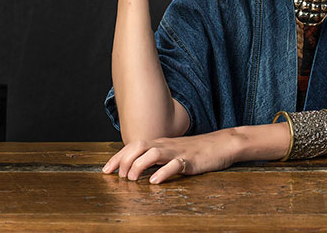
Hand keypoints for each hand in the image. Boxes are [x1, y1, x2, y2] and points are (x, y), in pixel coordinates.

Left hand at [102, 132, 238, 183]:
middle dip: (124, 160)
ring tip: (132, 179)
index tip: (105, 170)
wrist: (221, 145)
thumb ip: (156, 159)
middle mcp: (165, 145)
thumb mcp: (172, 153)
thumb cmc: (195, 151)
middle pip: (138, 146)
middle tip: (119, 176)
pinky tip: (155, 182)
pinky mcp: (191, 161)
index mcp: (159, 143)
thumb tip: (138, 169)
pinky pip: (176, 165)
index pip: (133, 146)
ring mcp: (177, 152)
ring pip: (154, 153)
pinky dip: (164, 173)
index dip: (117, 157)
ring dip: (139, 165)